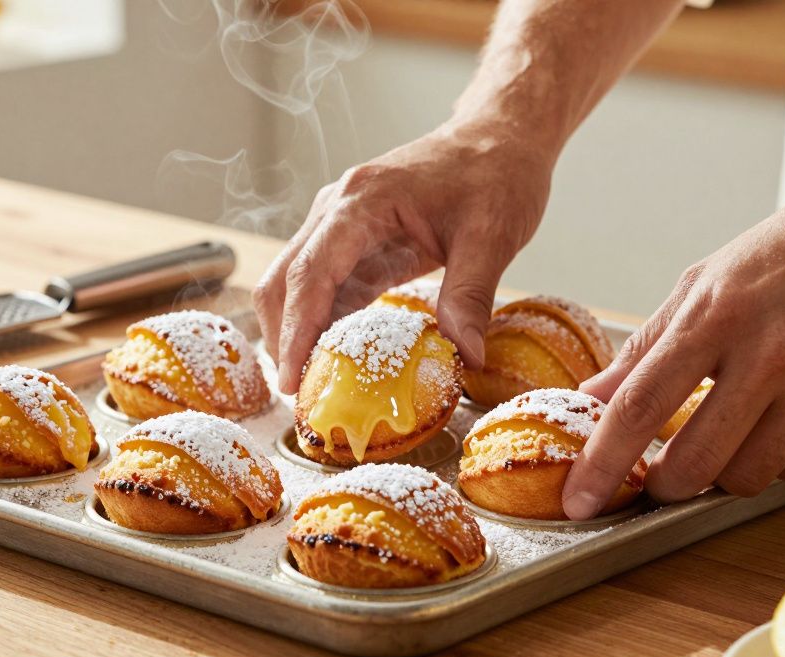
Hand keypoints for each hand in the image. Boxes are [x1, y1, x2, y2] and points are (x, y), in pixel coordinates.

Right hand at [254, 122, 554, 392]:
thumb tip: (465, 357)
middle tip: (298, 393)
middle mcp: (339, 208)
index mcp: (363, 201)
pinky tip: (336, 357)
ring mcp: (342, 222)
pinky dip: (325, 320)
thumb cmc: (497, 173)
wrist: (501, 135)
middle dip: (283, 336)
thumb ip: (470, 295)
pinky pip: (328, 284)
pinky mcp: (355, 238)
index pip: (312, 273)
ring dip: (298, 330)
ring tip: (312, 383)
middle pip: (285, 278)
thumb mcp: (492, 236)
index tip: (292, 377)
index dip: (297, 329)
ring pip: (296, 282)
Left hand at [561, 188, 784, 518]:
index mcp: (713, 315)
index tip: (576, 501)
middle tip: (659, 476)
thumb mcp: (704, 281)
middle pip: (692, 462)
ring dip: (720, 476)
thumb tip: (590, 397)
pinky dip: (772, 461)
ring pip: (745, 477)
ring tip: (723, 437)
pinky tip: (773, 423)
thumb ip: (645, 347)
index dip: (601, 463)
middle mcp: (765, 353)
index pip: (639, 406)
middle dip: (664, 486)